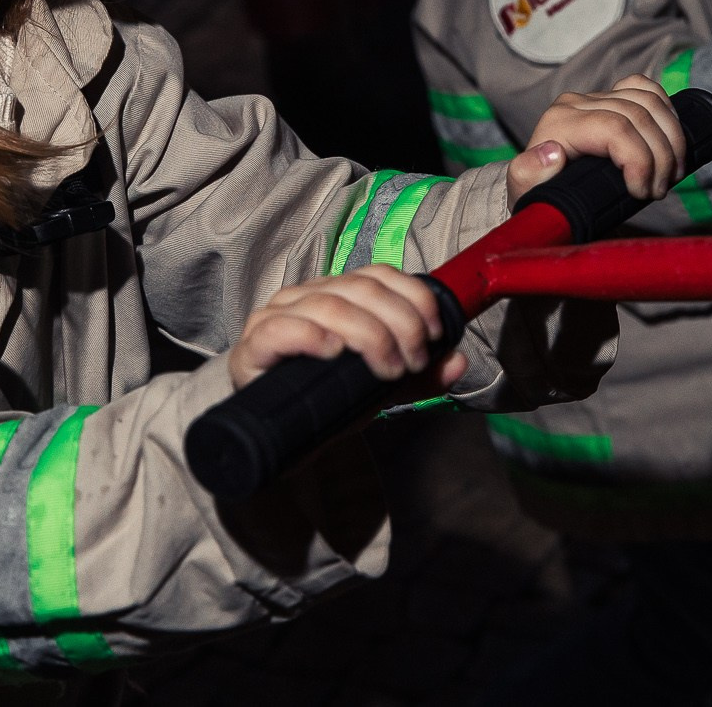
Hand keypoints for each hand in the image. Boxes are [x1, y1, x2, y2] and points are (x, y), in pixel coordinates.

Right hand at [229, 266, 466, 392]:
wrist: (279, 436)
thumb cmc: (326, 400)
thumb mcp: (381, 386)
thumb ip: (419, 375)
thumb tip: (458, 362)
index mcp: (336, 294)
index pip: (378, 274)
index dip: (413, 297)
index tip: (435, 333)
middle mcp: (305, 296)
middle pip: (360, 288)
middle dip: (399, 323)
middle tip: (413, 362)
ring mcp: (275, 317)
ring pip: (328, 304)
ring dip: (369, 334)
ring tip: (386, 369)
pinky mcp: (253, 347)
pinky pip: (281, 329)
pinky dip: (312, 336)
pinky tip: (334, 352)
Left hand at [507, 74, 683, 202]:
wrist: (545, 190)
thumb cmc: (540, 196)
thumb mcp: (528, 194)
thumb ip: (527, 175)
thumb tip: (551, 153)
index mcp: (559, 123)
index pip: (614, 128)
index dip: (639, 160)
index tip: (643, 192)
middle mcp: (576, 104)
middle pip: (638, 115)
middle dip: (660, 156)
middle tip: (660, 191)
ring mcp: (596, 98)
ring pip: (649, 101)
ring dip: (671, 139)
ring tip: (671, 175)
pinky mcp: (612, 98)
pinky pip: (647, 89)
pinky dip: (667, 112)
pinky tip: (670, 142)